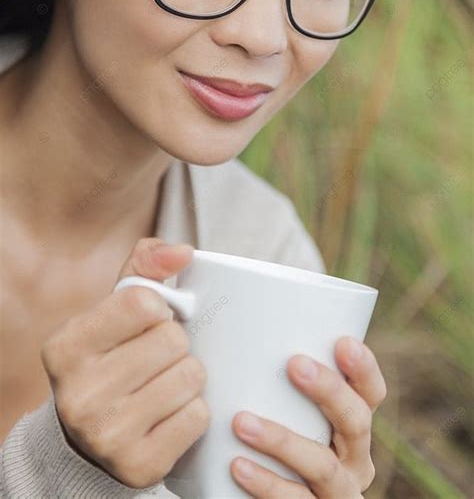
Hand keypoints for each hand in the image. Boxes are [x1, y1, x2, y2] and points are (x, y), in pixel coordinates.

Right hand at [41, 238, 209, 488]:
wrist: (92, 437)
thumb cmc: (112, 357)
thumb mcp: (115, 308)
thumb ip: (146, 267)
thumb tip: (184, 251)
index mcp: (65, 346)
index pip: (143, 303)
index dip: (159, 309)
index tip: (148, 323)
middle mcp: (77, 394)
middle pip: (172, 340)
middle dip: (175, 344)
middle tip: (156, 359)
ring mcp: (105, 435)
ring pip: (190, 376)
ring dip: (187, 376)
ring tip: (161, 384)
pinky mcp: (138, 466)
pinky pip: (197, 416)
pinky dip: (192, 411)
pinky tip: (167, 414)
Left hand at [230, 337, 386, 497]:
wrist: (283, 497)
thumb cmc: (280, 436)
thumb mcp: (292, 413)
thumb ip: (278, 380)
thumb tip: (231, 323)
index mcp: (354, 426)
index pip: (372, 393)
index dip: (364, 368)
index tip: (343, 343)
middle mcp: (355, 460)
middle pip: (355, 422)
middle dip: (329, 390)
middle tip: (294, 364)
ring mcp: (337, 493)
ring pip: (323, 466)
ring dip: (282, 440)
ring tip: (241, 422)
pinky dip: (266, 483)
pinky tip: (238, 465)